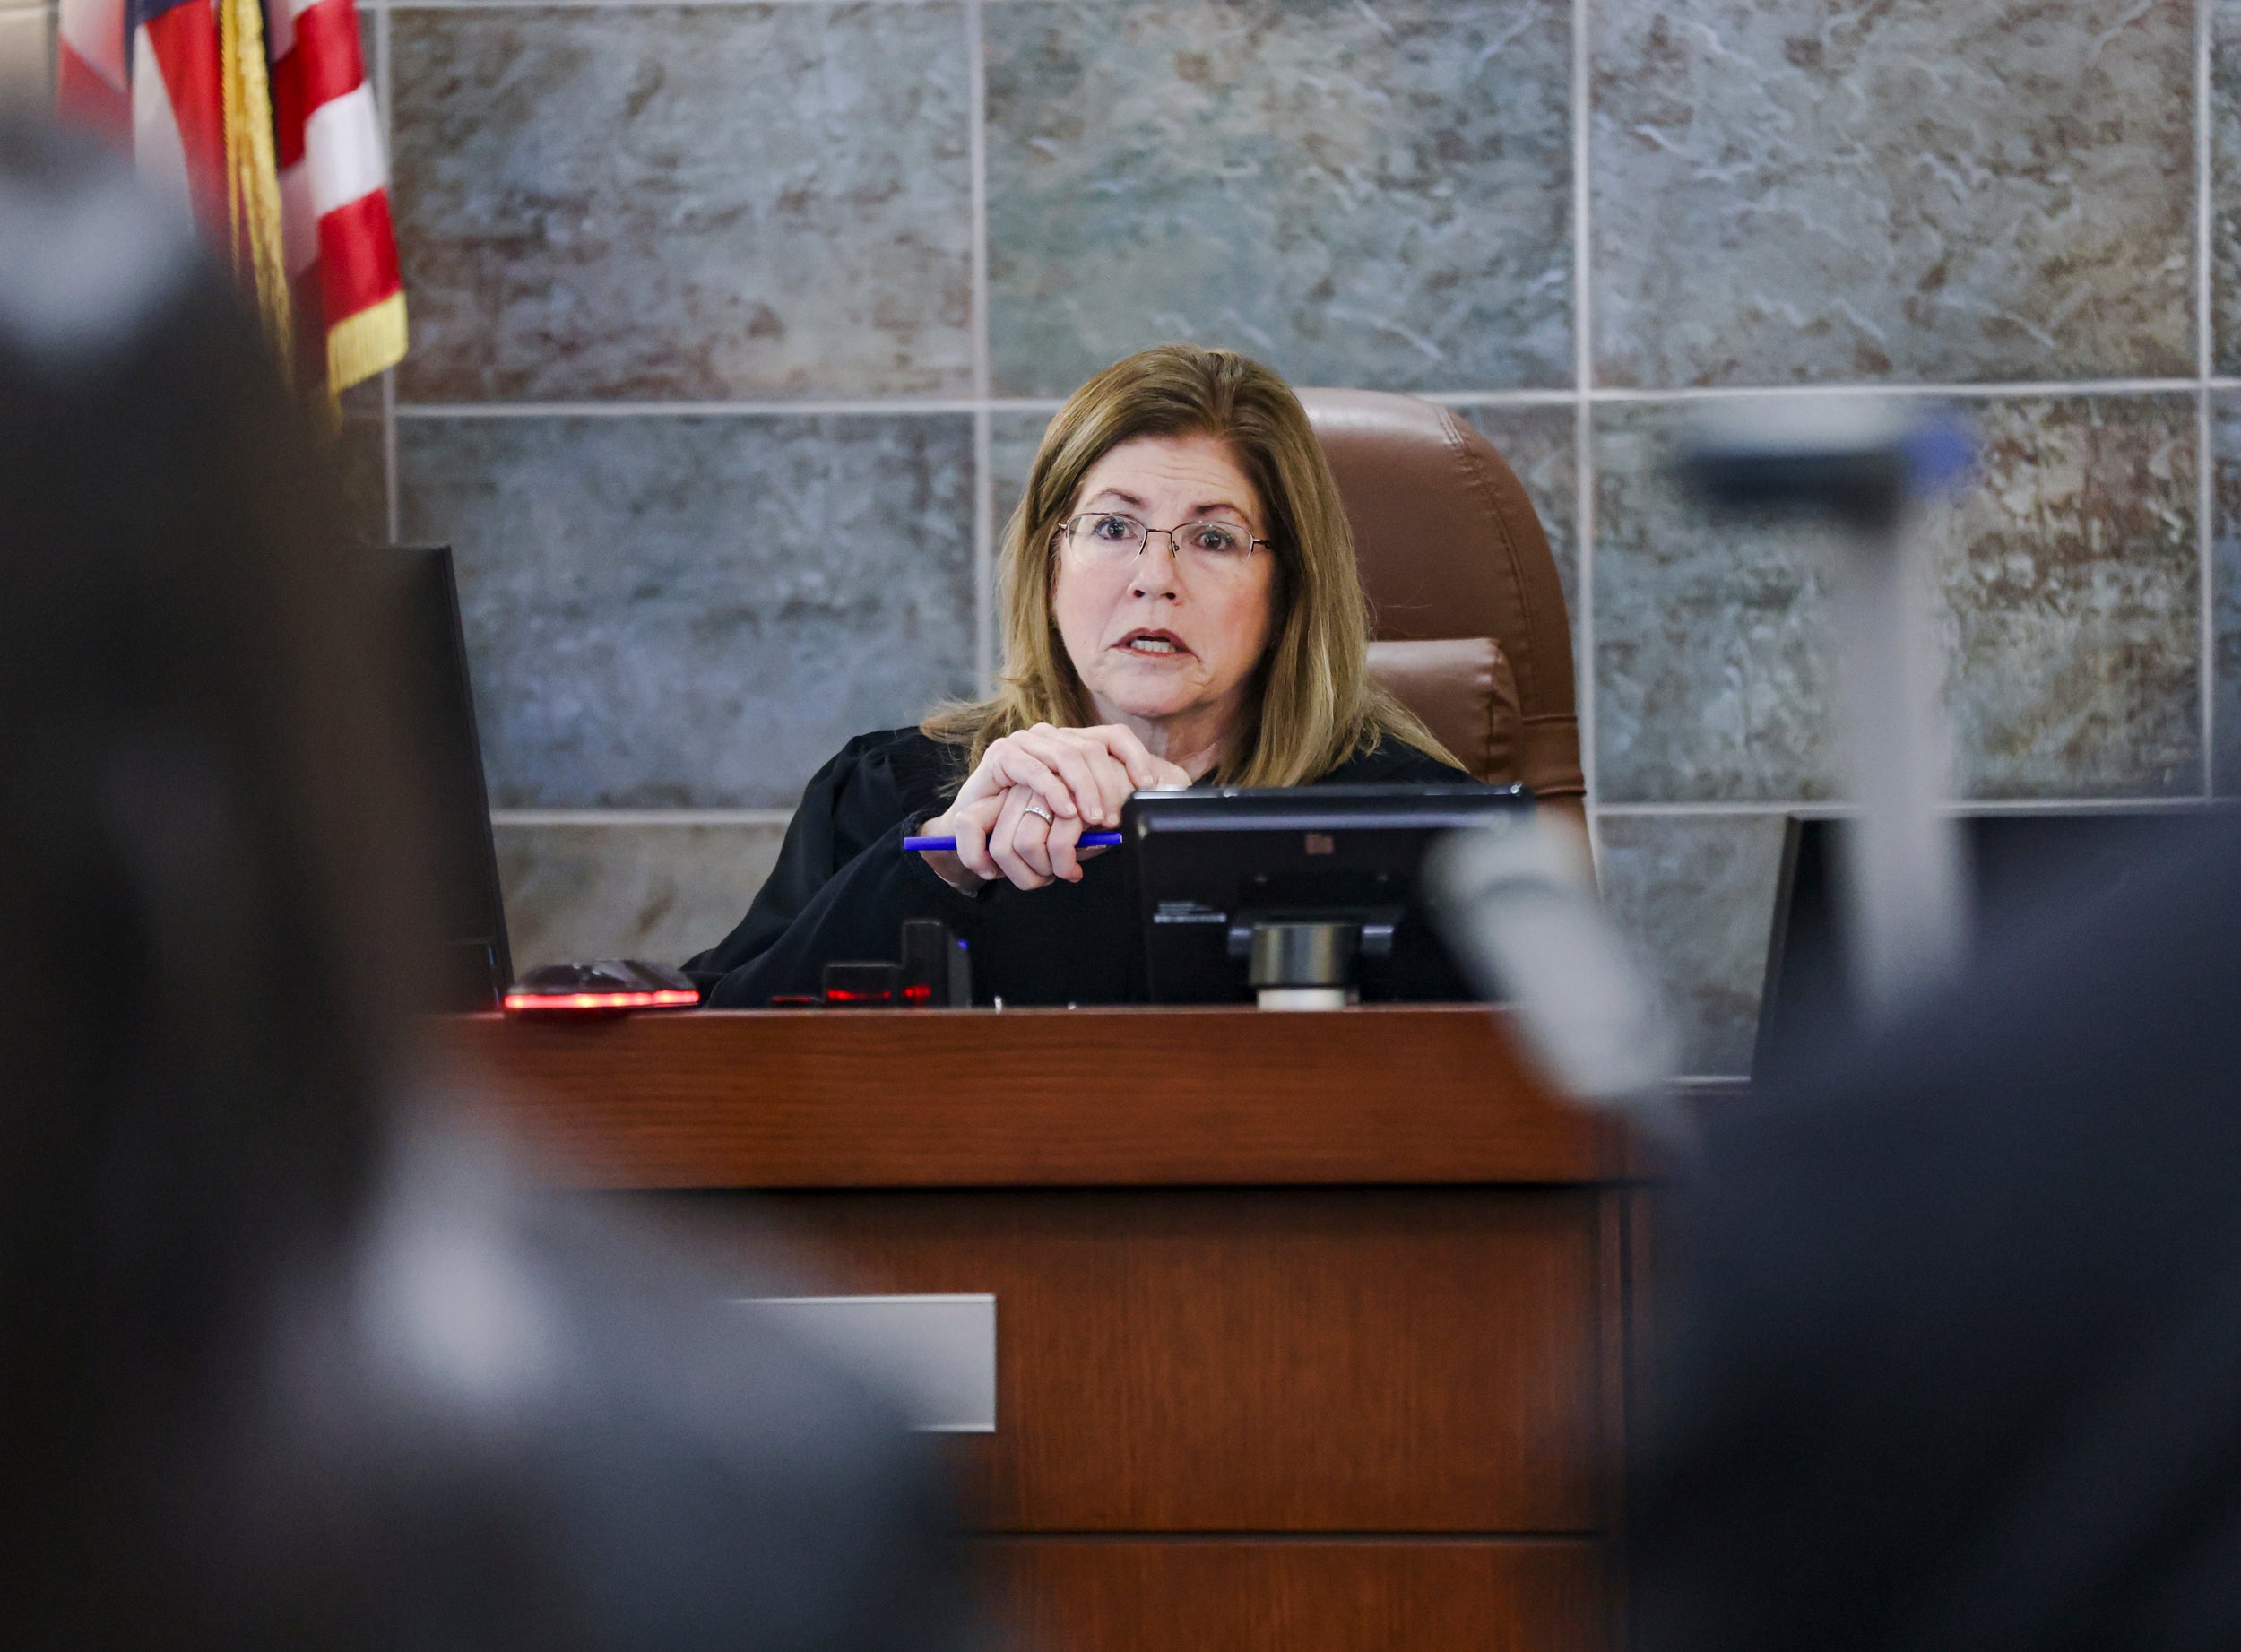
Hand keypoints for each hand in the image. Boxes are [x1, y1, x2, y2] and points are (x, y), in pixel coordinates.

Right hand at [918, 724, 1190, 892]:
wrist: (980, 834)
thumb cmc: (1035, 825)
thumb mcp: (1079, 815)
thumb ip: (1106, 806)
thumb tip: (1147, 806)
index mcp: (1074, 743)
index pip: (1115, 736)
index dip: (1136, 756)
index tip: (1149, 786)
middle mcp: (1053, 736)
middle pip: (1092, 749)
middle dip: (1108, 785)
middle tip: (1115, 819)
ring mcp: (1027, 741)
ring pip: (1067, 756)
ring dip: (1084, 790)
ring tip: (1096, 820)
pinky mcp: (1003, 754)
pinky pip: (1034, 769)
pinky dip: (1053, 791)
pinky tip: (1067, 812)